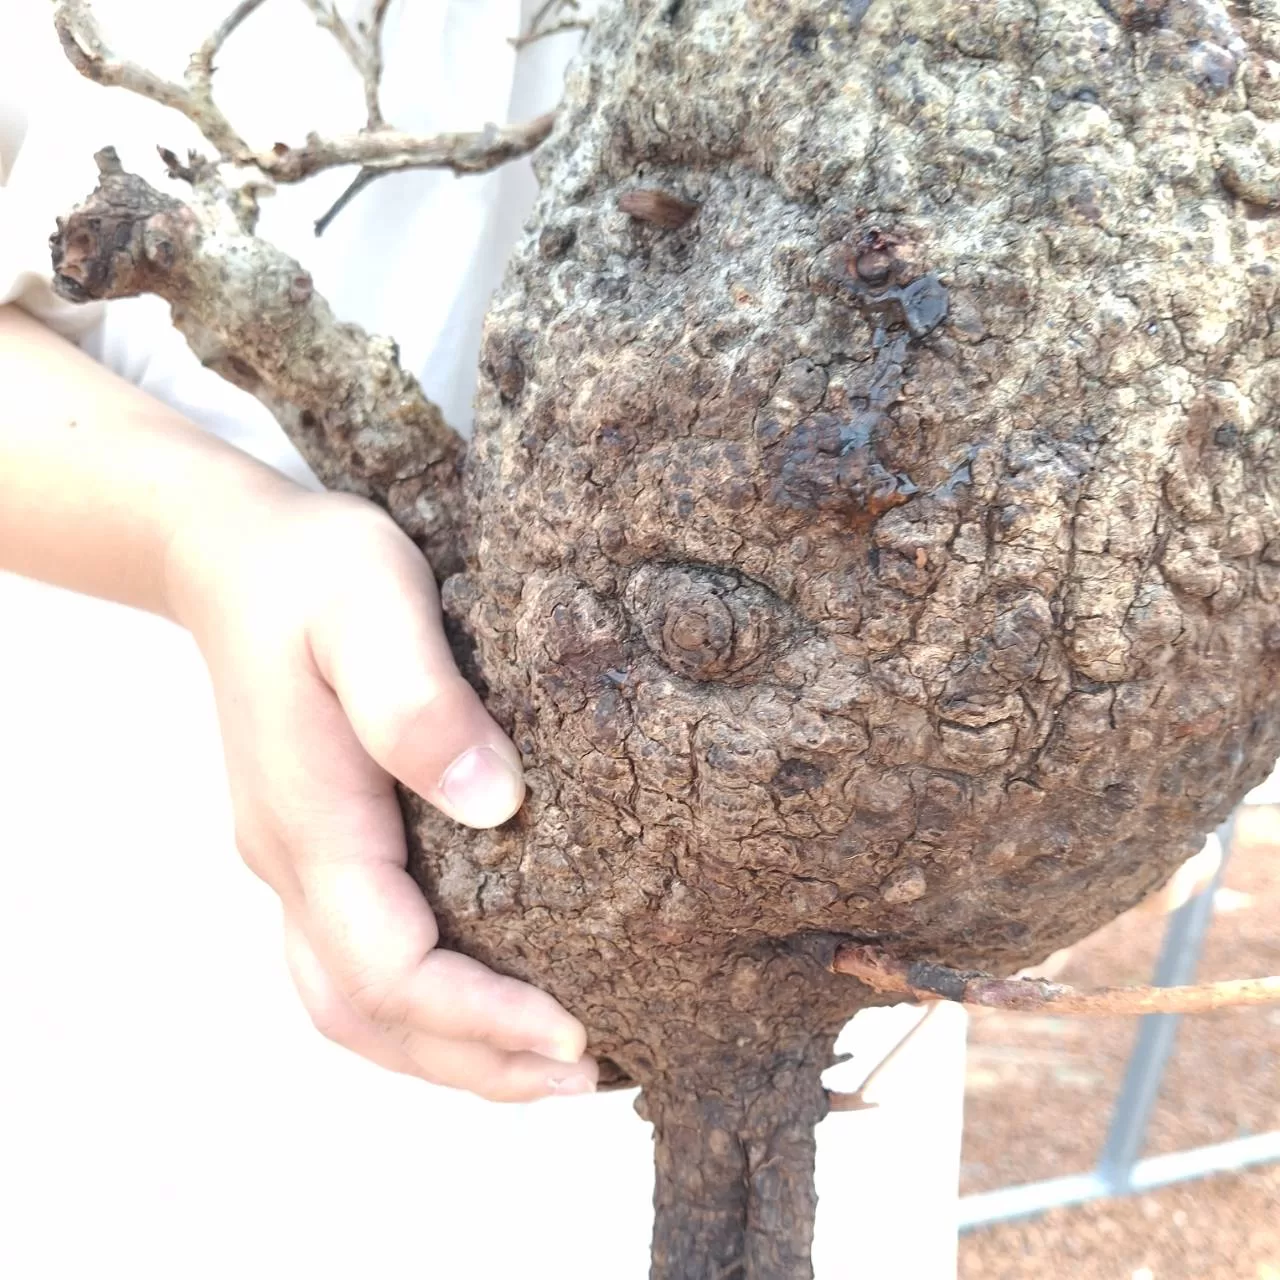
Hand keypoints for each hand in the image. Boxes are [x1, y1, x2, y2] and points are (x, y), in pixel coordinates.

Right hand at [166, 485, 597, 1100]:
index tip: (576, 1034)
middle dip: (473, 1061)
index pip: (388, 966)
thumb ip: (420, 701)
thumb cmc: (316, 571)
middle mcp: (294, 861)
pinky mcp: (322, 844)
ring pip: (353, 1002)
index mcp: (312, 821)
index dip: (478, 1016)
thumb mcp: (373, 603)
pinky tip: (491, 994)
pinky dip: (426, 1006)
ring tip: (550, 1066)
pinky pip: (362, 959)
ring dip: (448, 1050)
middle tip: (585, 1075)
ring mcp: (299, 859)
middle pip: (367, 1014)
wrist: (241, 555)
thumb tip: (496, 804)